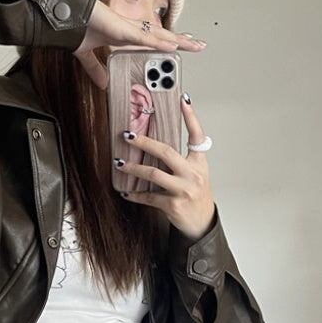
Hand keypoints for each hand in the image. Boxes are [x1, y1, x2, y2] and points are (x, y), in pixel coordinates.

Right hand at [72, 0, 205, 90]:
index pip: (150, 39)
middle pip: (162, 36)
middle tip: (198, 45)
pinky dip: (159, 44)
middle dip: (180, 41)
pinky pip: (145, 39)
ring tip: (196, 46)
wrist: (66, 17)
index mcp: (124, 35)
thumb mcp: (88, 55)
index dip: (165, 43)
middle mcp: (131, 30)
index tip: (177, 47)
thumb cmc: (76, 28)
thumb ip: (96, 69)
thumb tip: (103, 84)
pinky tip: (172, 47)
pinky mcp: (122, 30)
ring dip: (178, 41)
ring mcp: (129, 29)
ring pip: (159, 36)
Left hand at [113, 92, 215, 240]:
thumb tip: (155, 144)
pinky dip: (135, 194)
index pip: (197, 135)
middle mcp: (193, 174)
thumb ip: (181, 159)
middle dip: (144, 142)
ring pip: (153, 174)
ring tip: (120, 164)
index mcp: (199, 163)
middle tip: (128, 135)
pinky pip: (148, 196)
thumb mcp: (195, 173)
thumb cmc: (195, 195)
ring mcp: (184, 190)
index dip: (191, 117)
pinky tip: (126, 192)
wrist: (202, 223)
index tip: (183, 99)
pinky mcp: (173, 205)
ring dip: (133, 168)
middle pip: (166, 152)